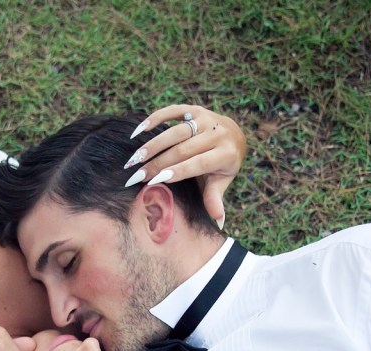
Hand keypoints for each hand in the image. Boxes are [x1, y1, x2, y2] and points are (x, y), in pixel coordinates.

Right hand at [123, 104, 245, 226]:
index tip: (156, 180)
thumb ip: (216, 197)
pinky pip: (173, 111)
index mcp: (226, 153)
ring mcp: (205, 119)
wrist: (235, 135)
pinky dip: (155, 119)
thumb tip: (218, 221)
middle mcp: (217, 133)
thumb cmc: (223, 164)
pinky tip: (138, 131)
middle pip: (183, 149)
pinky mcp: (195, 109)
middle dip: (158, 163)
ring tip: (135, 158)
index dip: (177, 171)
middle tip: (137, 175)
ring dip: (152, 145)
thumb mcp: (222, 180)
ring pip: (175, 131)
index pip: (198, 163)